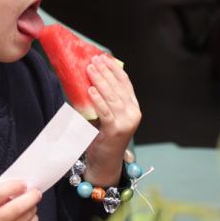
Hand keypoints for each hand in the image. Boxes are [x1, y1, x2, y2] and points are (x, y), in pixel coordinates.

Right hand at [0, 180, 41, 220]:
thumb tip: (20, 189)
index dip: (13, 186)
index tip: (23, 183)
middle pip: (16, 207)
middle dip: (30, 197)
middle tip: (36, 192)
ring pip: (25, 217)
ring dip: (32, 207)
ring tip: (32, 203)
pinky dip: (33, 219)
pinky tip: (30, 215)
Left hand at [84, 54, 141, 186]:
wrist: (105, 163)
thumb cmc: (102, 137)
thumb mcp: (104, 115)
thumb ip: (102, 99)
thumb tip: (87, 78)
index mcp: (133, 107)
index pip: (125, 83)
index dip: (115, 69)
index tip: (104, 57)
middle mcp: (133, 113)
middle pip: (118, 87)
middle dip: (105, 71)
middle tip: (94, 59)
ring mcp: (126, 122)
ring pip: (112, 97)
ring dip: (100, 81)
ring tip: (90, 69)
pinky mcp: (115, 130)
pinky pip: (105, 111)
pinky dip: (97, 100)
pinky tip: (90, 90)